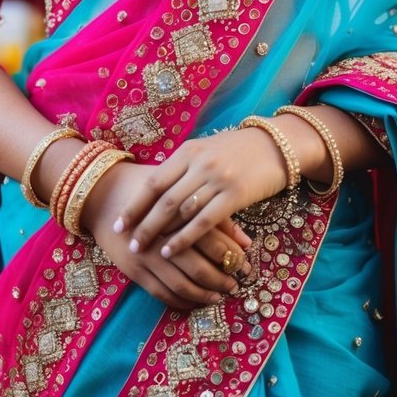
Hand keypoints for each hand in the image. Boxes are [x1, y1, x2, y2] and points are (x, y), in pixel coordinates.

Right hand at [81, 159, 251, 309]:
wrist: (104, 193)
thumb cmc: (152, 189)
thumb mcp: (185, 194)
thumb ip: (215, 215)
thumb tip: (248, 242)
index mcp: (178, 214)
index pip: (211, 240)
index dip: (232, 256)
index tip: (246, 265)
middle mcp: (161, 237)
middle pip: (198, 266)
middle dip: (220, 280)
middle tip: (236, 285)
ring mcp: (145, 256)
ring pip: (181, 284)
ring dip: (203, 294)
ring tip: (219, 296)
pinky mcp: (133, 270)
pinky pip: (161, 293)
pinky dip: (181, 302)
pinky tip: (195, 301)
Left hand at [111, 128, 287, 259]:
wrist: (276, 145)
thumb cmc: (238, 150)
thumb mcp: (207, 150)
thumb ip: (184, 167)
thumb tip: (157, 189)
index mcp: (189, 151)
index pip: (154, 181)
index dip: (134, 204)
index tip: (119, 222)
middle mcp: (199, 164)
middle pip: (163, 199)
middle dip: (142, 223)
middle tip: (128, 242)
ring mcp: (217, 179)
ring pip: (180, 211)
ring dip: (159, 233)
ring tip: (143, 250)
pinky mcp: (234, 195)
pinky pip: (203, 221)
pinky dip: (184, 238)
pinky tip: (172, 250)